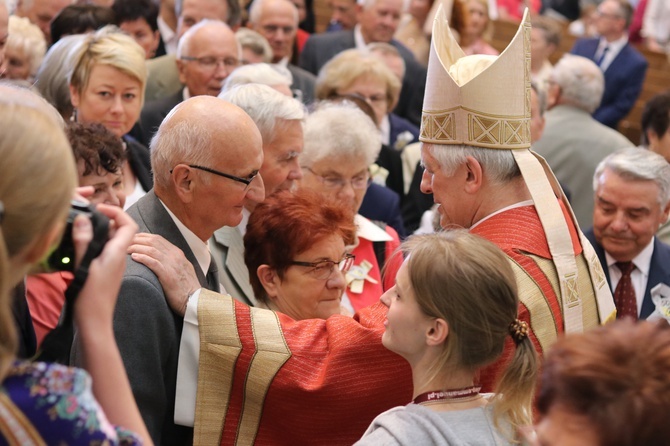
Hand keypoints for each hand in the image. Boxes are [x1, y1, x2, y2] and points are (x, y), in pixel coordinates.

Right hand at [73, 204, 137, 331]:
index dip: (116, 212)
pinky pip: (103, 252)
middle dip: (103, 220)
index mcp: (118, 252)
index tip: (98, 208)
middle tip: (84, 217)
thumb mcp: (84, 266)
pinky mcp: (106, 272)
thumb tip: (84, 219)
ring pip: (109, 241)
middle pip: (118, 231)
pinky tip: (78, 248)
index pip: (129, 224)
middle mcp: (119, 257)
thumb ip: (84, 241)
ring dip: (96, 233)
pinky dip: (93, 245)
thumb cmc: (91, 297)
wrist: (95, 322)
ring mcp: (113, 265)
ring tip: (78, 230)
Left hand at [128, 233, 199, 315]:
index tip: (132, 238)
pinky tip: (134, 257)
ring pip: (151, 250)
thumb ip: (172, 261)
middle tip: (125, 241)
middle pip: (153, 241)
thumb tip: (160, 258)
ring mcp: (172, 264)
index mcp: (178, 253)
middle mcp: (175, 256)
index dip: (143, 236)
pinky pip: (153, 263)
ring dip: (136, 247)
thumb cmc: (187, 288)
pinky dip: (142, 258)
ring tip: (125, 248)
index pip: (158, 238)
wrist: (195, 300)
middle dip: (137, 239)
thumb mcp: (182, 269)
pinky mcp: (168, 275)